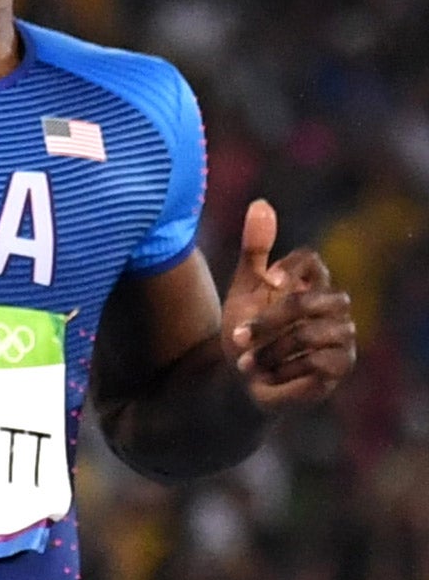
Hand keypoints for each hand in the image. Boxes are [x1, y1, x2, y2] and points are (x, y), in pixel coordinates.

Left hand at [222, 199, 356, 408]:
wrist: (245, 376)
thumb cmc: (246, 327)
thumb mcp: (244, 287)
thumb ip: (254, 248)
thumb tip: (261, 203)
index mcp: (310, 281)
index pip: (310, 260)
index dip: (289, 269)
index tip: (266, 283)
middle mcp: (332, 306)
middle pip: (308, 301)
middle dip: (269, 321)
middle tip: (238, 337)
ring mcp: (342, 335)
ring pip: (309, 334)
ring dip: (270, 350)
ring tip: (246, 362)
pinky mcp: (341, 365)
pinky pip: (317, 362)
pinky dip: (284, 369)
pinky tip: (268, 375)